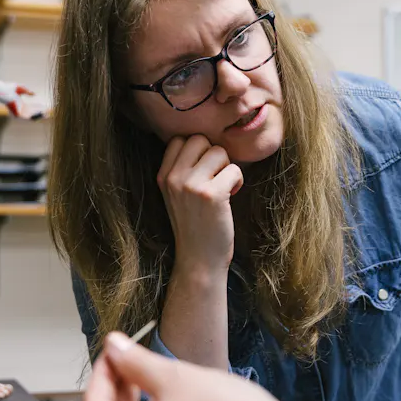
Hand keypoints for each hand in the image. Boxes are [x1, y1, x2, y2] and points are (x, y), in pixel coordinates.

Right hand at [157, 136, 243, 273]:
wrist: (199, 261)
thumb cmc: (195, 226)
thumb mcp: (177, 195)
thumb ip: (183, 169)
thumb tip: (207, 141)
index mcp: (163, 176)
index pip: (180, 139)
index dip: (197, 151)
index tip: (202, 171)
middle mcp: (173, 178)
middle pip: (200, 139)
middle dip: (213, 156)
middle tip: (215, 179)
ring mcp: (190, 185)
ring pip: (219, 151)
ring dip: (227, 169)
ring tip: (223, 189)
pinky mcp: (211, 194)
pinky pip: (234, 169)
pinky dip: (238, 181)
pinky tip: (231, 197)